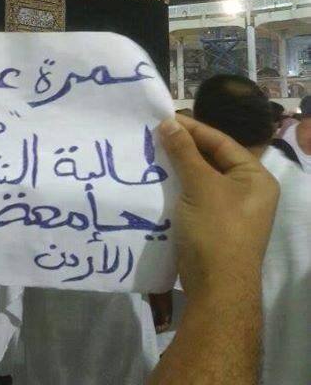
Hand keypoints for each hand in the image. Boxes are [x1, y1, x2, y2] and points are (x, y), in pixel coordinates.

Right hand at [159, 114, 278, 299]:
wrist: (216, 288)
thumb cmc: (216, 229)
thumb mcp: (200, 185)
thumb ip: (184, 152)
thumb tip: (168, 122)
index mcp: (255, 177)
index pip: (222, 142)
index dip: (193, 129)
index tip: (164, 118)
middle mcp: (247, 191)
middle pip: (212, 159)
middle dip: (183, 148)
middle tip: (155, 134)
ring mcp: (230, 209)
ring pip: (200, 178)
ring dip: (178, 166)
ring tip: (151, 152)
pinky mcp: (212, 225)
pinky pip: (194, 196)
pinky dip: (177, 186)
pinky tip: (156, 179)